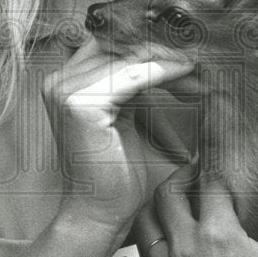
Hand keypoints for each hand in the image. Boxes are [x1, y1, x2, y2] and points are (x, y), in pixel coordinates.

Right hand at [43, 36, 194, 239]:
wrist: (101, 213)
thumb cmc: (117, 173)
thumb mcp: (129, 115)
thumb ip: (138, 84)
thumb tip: (175, 52)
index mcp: (65, 81)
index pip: (113, 44)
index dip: (151, 43)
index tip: (188, 49)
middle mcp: (58, 80)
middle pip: (120, 45)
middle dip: (163, 48)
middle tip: (200, 55)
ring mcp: (64, 90)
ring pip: (129, 57)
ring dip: (168, 58)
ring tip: (199, 66)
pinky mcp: (80, 103)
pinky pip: (133, 75)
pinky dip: (163, 71)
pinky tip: (186, 72)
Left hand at [137, 158, 257, 256]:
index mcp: (218, 235)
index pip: (206, 183)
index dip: (213, 171)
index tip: (218, 171)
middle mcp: (185, 250)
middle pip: (166, 194)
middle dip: (180, 180)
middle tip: (194, 180)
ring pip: (145, 223)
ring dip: (158, 209)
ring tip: (176, 207)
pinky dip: (151, 247)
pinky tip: (168, 246)